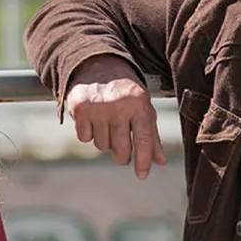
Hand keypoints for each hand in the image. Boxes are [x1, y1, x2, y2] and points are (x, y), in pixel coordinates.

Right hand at [65, 55, 166, 178]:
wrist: (98, 65)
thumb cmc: (126, 92)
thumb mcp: (143, 108)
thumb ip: (152, 135)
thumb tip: (160, 162)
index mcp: (140, 105)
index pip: (144, 140)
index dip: (143, 161)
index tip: (142, 175)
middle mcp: (119, 106)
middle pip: (121, 149)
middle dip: (122, 155)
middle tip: (122, 152)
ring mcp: (98, 107)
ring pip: (102, 145)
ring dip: (105, 141)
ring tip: (107, 124)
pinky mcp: (80, 108)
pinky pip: (85, 138)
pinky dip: (89, 134)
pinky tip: (93, 120)